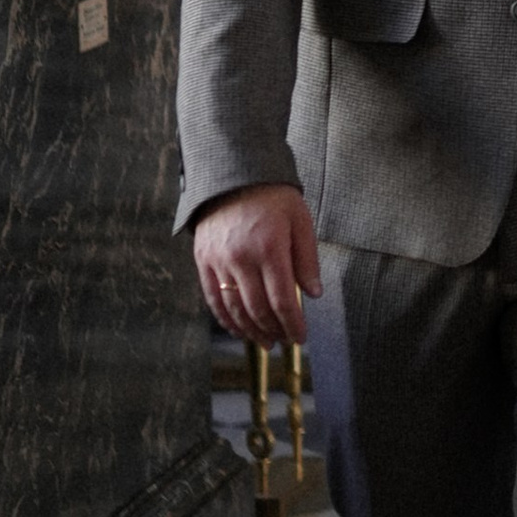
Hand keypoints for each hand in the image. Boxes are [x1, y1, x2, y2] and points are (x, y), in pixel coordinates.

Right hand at [193, 181, 320, 342]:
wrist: (233, 175)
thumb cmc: (273, 197)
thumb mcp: (300, 221)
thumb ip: (307, 259)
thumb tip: (313, 294)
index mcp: (270, 248)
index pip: (282, 300)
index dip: (293, 324)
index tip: (301, 337)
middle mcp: (241, 258)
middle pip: (257, 309)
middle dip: (274, 330)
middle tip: (285, 340)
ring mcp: (219, 261)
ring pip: (234, 308)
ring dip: (251, 330)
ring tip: (265, 341)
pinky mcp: (203, 260)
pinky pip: (212, 297)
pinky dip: (225, 319)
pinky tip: (238, 330)